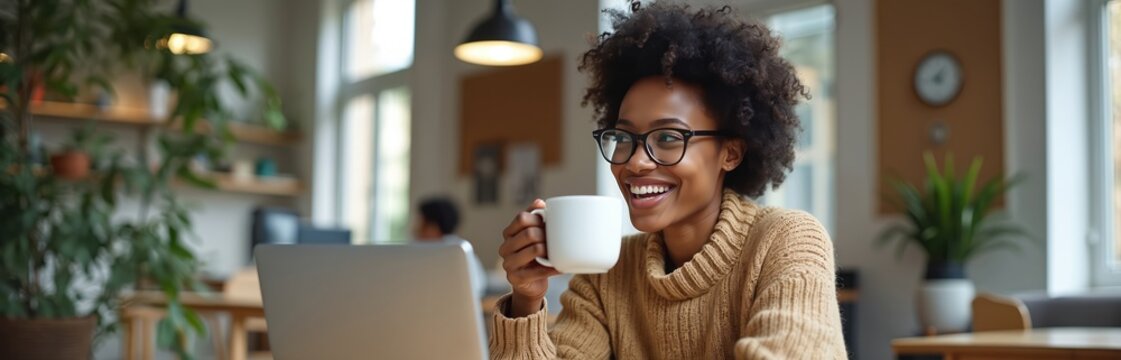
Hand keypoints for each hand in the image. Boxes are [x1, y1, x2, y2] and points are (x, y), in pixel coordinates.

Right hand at [499, 199, 559, 316]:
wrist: (531, 284)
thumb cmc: (535, 255)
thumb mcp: (534, 235)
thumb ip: (535, 218)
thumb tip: (540, 202)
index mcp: (508, 233)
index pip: (522, 218)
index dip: (538, 218)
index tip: (547, 223)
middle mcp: (505, 248)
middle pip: (529, 233)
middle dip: (545, 235)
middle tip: (554, 240)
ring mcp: (508, 264)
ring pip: (535, 249)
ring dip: (549, 250)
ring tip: (555, 252)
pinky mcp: (516, 278)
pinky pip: (538, 270)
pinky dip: (552, 267)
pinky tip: (560, 266)